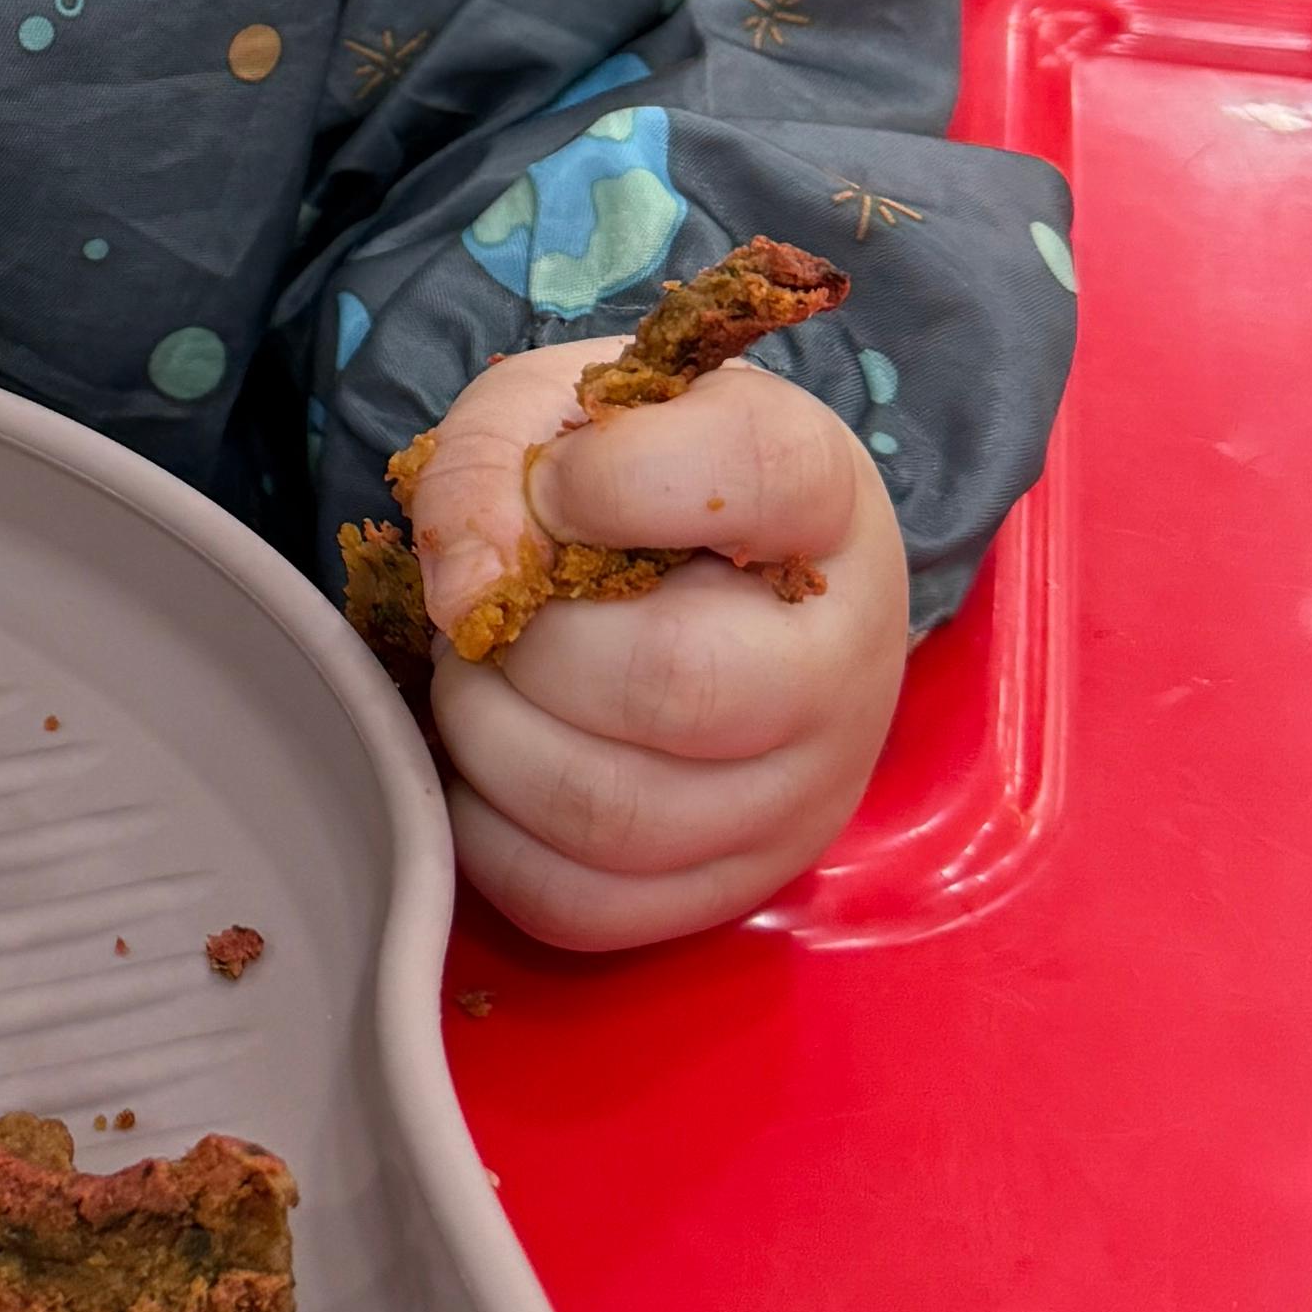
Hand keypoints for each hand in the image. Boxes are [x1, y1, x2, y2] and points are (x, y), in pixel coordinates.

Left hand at [401, 337, 907, 952]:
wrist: (715, 575)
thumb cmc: (624, 481)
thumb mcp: (555, 410)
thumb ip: (493, 459)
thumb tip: (467, 593)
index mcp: (824, 496)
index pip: (755, 471)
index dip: (612, 475)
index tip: (557, 479)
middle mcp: (844, 659)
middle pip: (670, 680)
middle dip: (523, 640)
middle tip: (495, 607)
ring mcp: (803, 792)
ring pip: (612, 812)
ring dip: (489, 734)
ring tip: (488, 677)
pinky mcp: (735, 886)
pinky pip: (580, 901)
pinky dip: (490, 833)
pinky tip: (495, 760)